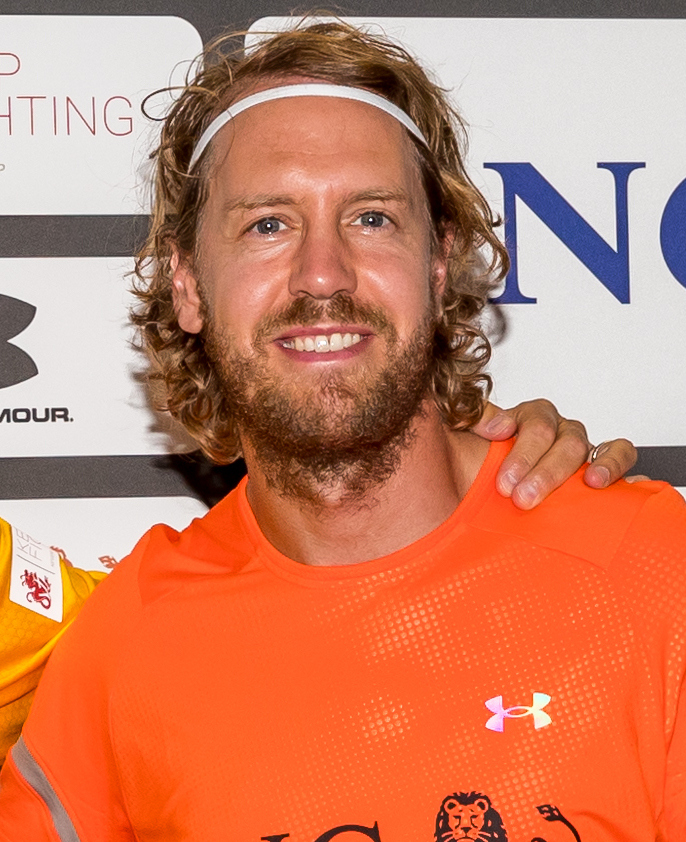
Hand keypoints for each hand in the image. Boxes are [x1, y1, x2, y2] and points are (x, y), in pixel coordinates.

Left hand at [472, 400, 637, 508]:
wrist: (496, 502)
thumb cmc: (483, 471)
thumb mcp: (469, 443)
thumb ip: (471, 422)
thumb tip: (487, 423)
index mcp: (533, 420)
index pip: (536, 420)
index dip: (521, 444)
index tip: (502, 468)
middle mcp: (563, 433)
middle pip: (565, 441)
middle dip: (542, 469)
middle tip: (518, 495)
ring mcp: (587, 455)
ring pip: (600, 449)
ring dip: (596, 467)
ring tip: (589, 484)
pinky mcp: (608, 478)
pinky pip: (626, 468)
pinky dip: (627, 475)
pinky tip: (616, 487)